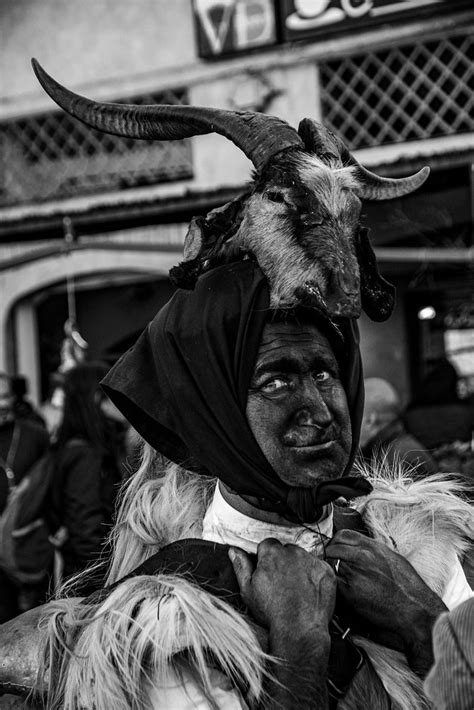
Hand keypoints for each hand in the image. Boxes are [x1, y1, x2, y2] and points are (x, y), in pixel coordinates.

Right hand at [230, 539, 335, 708]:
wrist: (299, 630)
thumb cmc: (271, 612)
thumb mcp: (248, 590)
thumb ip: (241, 566)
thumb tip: (233, 551)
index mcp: (272, 553)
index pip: (268, 545)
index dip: (266, 559)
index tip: (268, 573)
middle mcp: (293, 552)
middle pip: (286, 550)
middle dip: (283, 562)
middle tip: (282, 583)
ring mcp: (312, 561)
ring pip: (303, 558)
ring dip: (299, 567)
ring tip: (295, 590)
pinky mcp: (326, 571)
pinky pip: (319, 567)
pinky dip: (315, 576)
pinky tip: (309, 592)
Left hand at [326, 530, 446, 673]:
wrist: (416, 611)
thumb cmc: (408, 586)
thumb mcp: (392, 558)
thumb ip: (372, 550)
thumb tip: (357, 547)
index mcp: (372, 547)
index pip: (342, 535)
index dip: (336, 543)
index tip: (335, 551)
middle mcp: (361, 557)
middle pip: (331, 549)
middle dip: (329, 557)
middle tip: (331, 567)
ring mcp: (354, 574)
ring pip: (328, 565)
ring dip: (329, 571)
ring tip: (335, 580)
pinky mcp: (350, 593)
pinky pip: (331, 584)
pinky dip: (332, 587)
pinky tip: (338, 592)